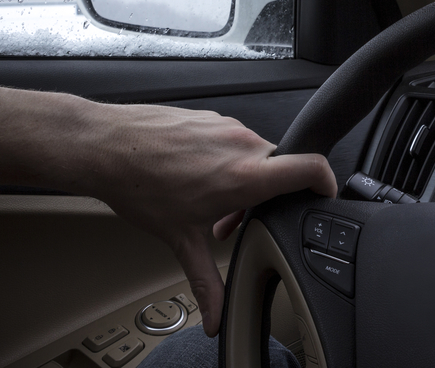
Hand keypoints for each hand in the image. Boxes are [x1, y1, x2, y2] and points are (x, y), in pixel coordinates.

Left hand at [85, 102, 337, 336]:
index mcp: (246, 177)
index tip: (325, 195)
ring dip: (242, 177)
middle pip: (279, 169)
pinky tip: (194, 175)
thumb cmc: (141, 186)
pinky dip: (224, 159)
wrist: (106, 146)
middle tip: (235, 216)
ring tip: (208, 197)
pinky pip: (233, 140)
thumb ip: (208, 282)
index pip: (311, 169)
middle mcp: (244, 146)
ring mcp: (229, 127)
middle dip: (265, 195)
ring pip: (254, 155)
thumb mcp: (181, 241)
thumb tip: (216, 317)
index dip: (328, 183)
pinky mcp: (213, 117)